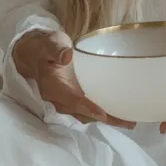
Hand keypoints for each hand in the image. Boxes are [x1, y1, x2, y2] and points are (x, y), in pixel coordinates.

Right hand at [12, 29, 136, 128]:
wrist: (36, 56)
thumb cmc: (45, 47)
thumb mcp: (49, 43)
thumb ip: (56, 48)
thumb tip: (67, 56)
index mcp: (52, 86)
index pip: (71, 100)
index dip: (87, 108)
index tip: (103, 115)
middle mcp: (59, 99)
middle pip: (83, 113)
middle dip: (105, 119)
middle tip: (128, 122)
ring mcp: (68, 101)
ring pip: (87, 115)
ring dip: (107, 119)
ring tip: (130, 121)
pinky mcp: (74, 99)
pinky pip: (89, 110)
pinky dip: (104, 114)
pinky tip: (120, 112)